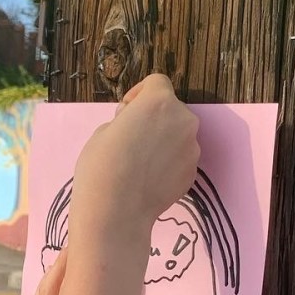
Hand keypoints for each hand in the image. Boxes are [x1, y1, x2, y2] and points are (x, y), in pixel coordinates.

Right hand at [70, 74, 199, 241]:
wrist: (116, 212)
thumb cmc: (101, 166)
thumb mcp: (103, 131)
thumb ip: (127, 121)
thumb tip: (137, 128)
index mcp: (159, 102)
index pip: (156, 82)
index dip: (139, 93)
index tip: (126, 111)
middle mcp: (183, 120)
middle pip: (170, 110)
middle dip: (154, 119)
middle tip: (132, 138)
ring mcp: (192, 148)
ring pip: (178, 135)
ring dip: (162, 141)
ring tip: (139, 164)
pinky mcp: (193, 173)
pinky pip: (180, 159)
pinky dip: (168, 164)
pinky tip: (148, 180)